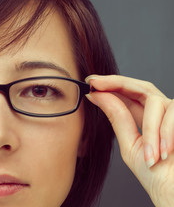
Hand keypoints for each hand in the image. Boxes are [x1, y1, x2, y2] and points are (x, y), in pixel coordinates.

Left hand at [85, 75, 173, 206]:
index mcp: (144, 117)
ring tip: (149, 156)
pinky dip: (165, 133)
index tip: (90, 82)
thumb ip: (117, 118)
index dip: (109, 84)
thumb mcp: (130, 143)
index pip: (127, 93)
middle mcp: (160, 111)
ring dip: (151, 130)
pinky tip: (162, 152)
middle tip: (96, 84)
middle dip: (116, 83)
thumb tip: (97, 95)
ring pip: (155, 102)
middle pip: (141, 86)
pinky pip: (172, 113)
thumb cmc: (157, 174)